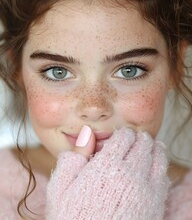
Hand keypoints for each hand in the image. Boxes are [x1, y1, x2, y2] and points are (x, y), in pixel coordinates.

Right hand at [46, 127, 169, 219]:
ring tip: (151, 145)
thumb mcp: (61, 189)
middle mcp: (129, 174)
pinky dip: (161, 166)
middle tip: (137, 137)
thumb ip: (72, 159)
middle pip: (142, 143)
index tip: (123, 134)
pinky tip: (157, 166)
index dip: (124, 133)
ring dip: (154, 148)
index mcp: (106, 166)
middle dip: (139, 137)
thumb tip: (85, 134)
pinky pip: (164, 177)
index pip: (124, 137)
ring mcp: (145, 190)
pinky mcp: (155, 205)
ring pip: (158, 157)